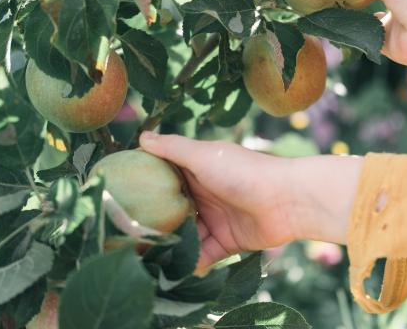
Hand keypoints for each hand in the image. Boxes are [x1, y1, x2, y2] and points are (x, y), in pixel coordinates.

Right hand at [139, 132, 362, 270]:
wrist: (288, 200)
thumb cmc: (244, 171)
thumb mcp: (203, 155)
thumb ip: (172, 148)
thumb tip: (141, 136)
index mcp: (196, 169)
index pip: (164, 178)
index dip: (144, 186)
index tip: (118, 196)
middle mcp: (203, 194)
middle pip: (172, 210)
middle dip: (154, 222)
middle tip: (126, 236)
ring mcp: (214, 218)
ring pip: (185, 235)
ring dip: (171, 246)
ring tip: (146, 258)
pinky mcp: (226, 241)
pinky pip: (203, 253)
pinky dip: (191, 262)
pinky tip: (173, 270)